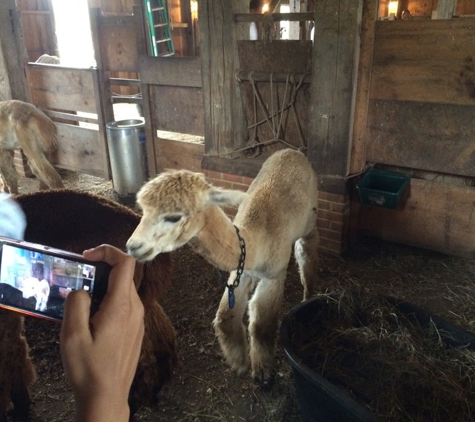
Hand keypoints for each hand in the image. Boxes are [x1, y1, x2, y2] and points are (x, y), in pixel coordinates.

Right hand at [60, 244, 143, 421]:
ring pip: (125, 289)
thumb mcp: (72, 336)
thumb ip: (76, 304)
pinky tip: (94, 317)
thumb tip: (81, 289)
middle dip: (102, 269)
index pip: (126, 263)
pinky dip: (111, 299)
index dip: (108, 251)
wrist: (107, 396)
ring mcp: (139, 318)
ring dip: (105, 286)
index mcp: (122, 306)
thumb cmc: (89, 368)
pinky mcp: (137, 328)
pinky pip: (126, 303)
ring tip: (84, 300)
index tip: (87, 256)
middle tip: (79, 277)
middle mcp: (136, 308)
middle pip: (125, 274)